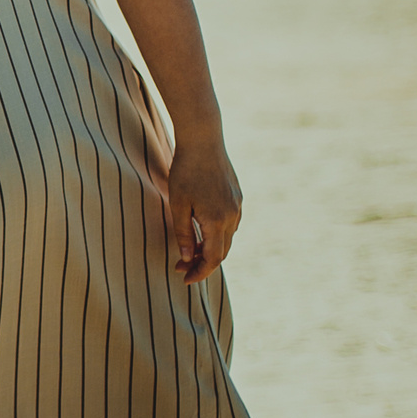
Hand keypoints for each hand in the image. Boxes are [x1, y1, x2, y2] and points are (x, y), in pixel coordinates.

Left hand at [165, 133, 242, 283]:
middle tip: (181, 266)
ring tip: (190, 249)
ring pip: (227, 238)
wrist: (204, 139)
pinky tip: (202, 229)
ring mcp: (238, 206)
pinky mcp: (237, 196)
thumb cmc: (185, 171)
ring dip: (210, 248)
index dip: (200, 272)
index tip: (185, 278)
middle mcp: (233, 216)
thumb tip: (187, 258)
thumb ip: (184, 233)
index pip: (213, 259)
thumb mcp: (178, 204)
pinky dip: (217, 233)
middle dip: (203, 262)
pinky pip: (230, 223)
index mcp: (218, 221)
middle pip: (222, 251)